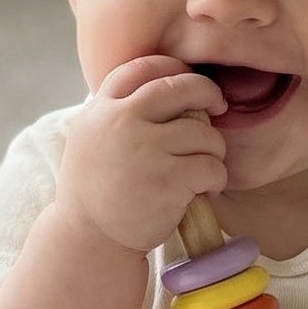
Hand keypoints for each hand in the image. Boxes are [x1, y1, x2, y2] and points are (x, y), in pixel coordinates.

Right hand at [59, 53, 228, 254]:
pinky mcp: (168, 178)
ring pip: (204, 132)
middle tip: (217, 106)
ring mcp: (146, 149)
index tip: (189, 82)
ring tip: (203, 170)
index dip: (173, 69)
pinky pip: (212, 166)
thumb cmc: (96, 193)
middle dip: (208, 93)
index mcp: (102, 109)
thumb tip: (164, 89)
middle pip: (182, 87)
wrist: (89, 240)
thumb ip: (117, 113)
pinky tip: (205, 192)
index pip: (143, 68)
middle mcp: (122, 121)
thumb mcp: (91, 140)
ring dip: (213, 151)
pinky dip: (216, 180)